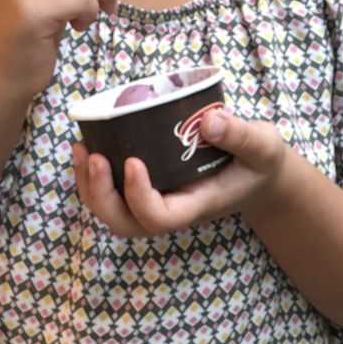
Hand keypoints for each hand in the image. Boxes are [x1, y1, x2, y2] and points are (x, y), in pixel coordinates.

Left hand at [72, 109, 290, 236]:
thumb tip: (210, 120)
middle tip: (93, 156)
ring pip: (113, 212)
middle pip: (126, 223)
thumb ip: (241, 135)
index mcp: (197, 204)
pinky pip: (113, 191)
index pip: (160, 217)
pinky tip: (85, 146)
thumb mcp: (262, 145)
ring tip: (80, 149)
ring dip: (90, 186)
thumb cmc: (260, 161)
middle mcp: (172, 207)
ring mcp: (159, 198)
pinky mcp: (150, 183)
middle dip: (102, 195)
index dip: (139, 196)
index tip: (133, 161)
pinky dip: (93, 175)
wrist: (259, 174)